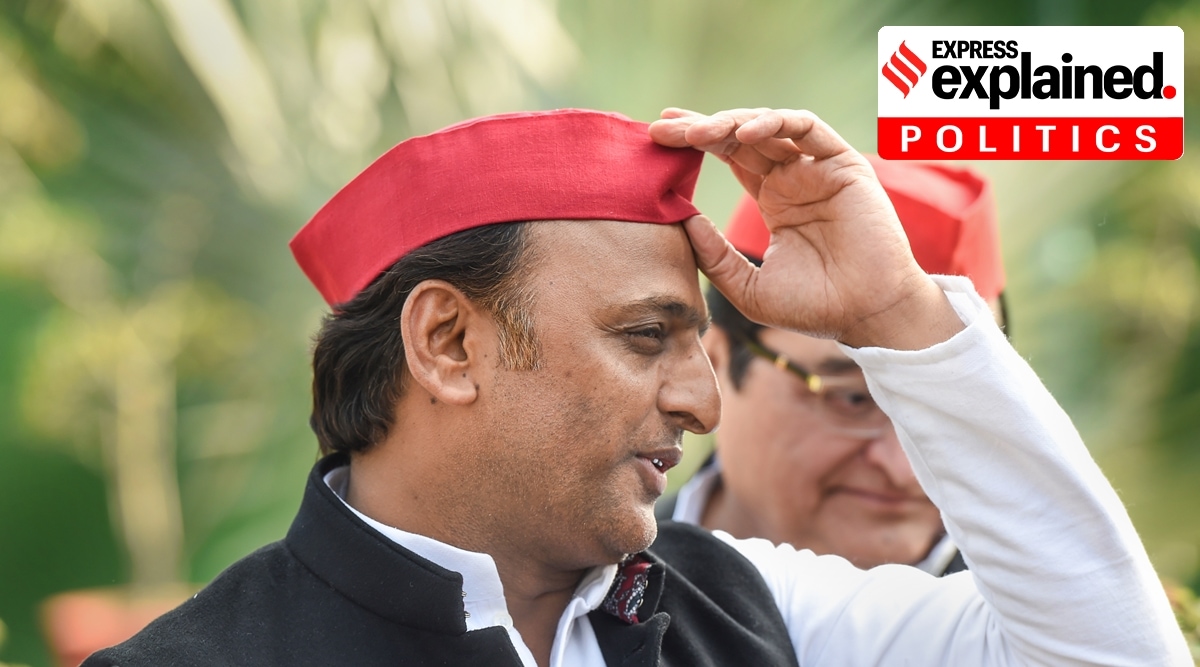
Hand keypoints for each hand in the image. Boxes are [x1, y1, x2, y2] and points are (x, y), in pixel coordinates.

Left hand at [649, 108, 962, 349]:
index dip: (696, 144)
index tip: (657, 139)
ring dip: (730, 124)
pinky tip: (743, 135)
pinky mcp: (843, 165)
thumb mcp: (748, 287)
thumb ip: (714, 255)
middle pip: (741, 138)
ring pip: (770, 127)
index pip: (730, 158)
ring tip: (695, 134)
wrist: (867, 316)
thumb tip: (681, 218)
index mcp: (775, 200)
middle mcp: (795, 178)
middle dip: (700, 129)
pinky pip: (808, 128)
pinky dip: (776, 123)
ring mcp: (818, 169)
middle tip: (661, 129)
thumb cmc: (815, 307)